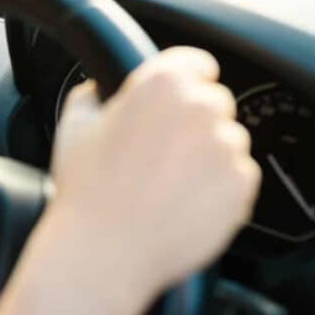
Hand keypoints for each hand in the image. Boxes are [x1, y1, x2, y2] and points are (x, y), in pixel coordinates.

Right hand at [44, 47, 259, 314]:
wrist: (103, 252)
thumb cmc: (85, 193)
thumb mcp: (73, 129)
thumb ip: (93, 95)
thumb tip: (101, 90)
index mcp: (160, 84)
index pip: (195, 63)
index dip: (181, 83)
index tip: (170, 104)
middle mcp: (200, 108)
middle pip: (213, 103)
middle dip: (191, 124)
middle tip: (157, 154)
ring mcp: (226, 147)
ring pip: (226, 142)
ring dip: (204, 157)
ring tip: (164, 186)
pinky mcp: (241, 185)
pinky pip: (237, 178)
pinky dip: (216, 190)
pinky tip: (179, 204)